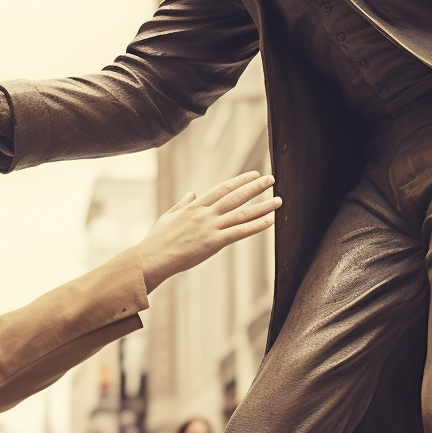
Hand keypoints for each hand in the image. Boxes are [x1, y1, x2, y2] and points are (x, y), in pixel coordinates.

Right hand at [138, 171, 279, 291]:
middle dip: (255, 187)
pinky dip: (256, 226)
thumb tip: (192, 194)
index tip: (253, 175)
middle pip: (235, 196)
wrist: (152, 257)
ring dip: (262, 206)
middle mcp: (205, 213)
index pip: (222, 189)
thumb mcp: (168, 216)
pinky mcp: (213, 243)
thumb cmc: (157, 240)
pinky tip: (270, 221)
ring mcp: (210, 227)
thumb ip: (183, 204)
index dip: (239, 181)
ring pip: (242, 213)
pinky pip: (239, 232)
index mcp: (195, 207)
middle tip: (271, 179)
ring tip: (278, 200)